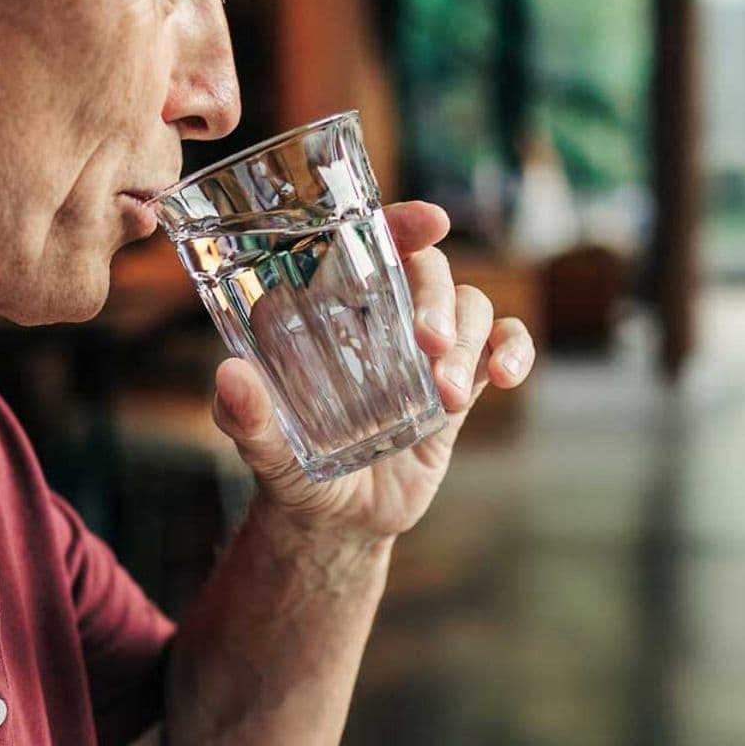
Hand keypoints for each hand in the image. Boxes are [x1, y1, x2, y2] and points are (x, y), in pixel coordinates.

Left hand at [208, 200, 535, 542]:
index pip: (367, 246)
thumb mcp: (262, 448)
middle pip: (428, 271)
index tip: (429, 222)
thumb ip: (246, 418)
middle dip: (437, 299)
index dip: (401, 224)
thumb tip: (231, 377)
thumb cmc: (289, 472)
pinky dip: (513, 350)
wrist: (337, 522)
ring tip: (448, 398)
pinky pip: (500, 344)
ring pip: (470, 307)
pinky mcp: (461, 381)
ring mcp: (426, 348)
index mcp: (329, 309)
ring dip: (469, 342)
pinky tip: (507, 376)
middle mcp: (381, 316)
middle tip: (429, 344)